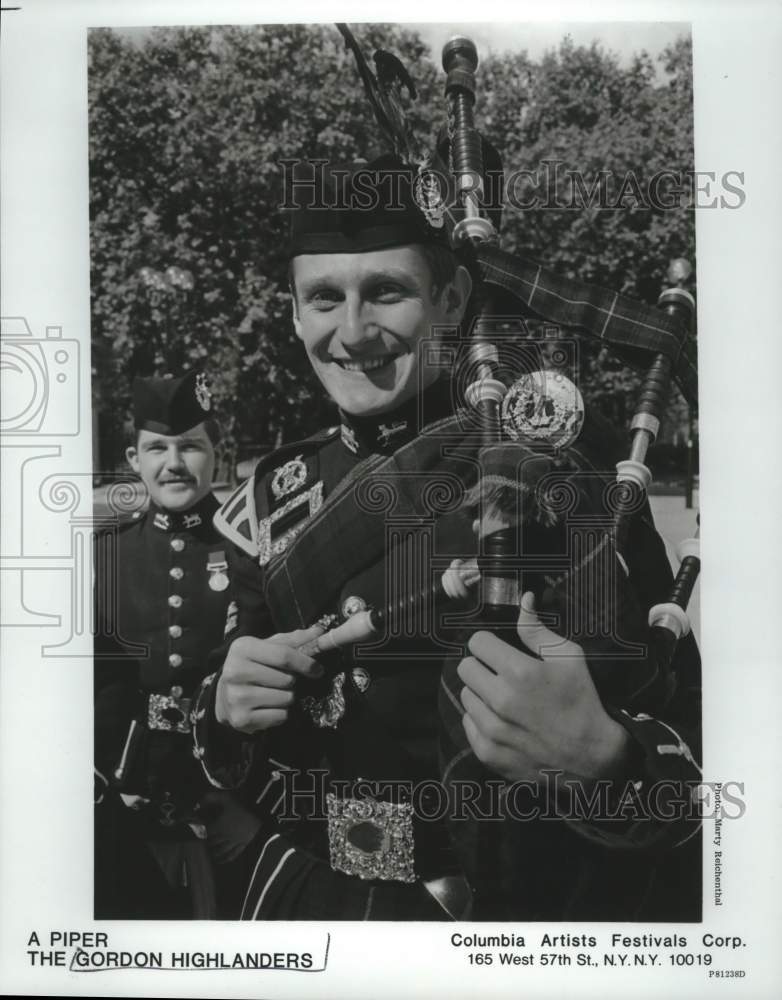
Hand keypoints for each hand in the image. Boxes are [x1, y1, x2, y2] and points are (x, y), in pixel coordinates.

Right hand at [216, 625, 324, 733]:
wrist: (224, 694)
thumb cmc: (252, 666)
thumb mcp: (268, 647)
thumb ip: (294, 640)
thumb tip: (320, 631)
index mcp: (242, 648)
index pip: (284, 655)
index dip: (305, 663)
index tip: (318, 669)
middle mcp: (235, 671)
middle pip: (287, 679)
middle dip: (292, 681)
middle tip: (281, 681)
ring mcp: (236, 697)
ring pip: (286, 699)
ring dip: (287, 698)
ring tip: (273, 693)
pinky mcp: (241, 718)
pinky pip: (280, 716)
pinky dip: (281, 713)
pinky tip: (268, 707)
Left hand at [457, 593, 630, 781]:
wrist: (591, 757)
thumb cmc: (581, 701)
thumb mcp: (569, 658)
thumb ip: (538, 629)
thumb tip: (524, 600)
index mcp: (520, 672)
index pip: (477, 642)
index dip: (489, 643)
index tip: (499, 650)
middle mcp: (501, 700)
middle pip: (465, 668)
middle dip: (482, 666)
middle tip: (500, 674)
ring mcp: (492, 729)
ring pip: (466, 695)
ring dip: (481, 693)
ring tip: (504, 699)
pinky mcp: (488, 751)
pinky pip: (467, 723)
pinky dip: (480, 720)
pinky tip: (503, 720)